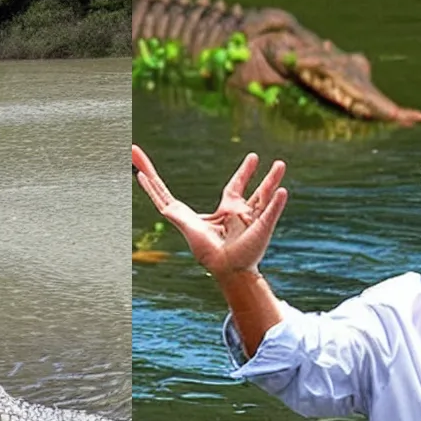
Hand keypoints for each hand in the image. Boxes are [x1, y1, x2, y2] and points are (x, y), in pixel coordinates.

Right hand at [132, 144, 287, 278]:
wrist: (234, 268)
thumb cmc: (249, 251)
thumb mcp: (264, 221)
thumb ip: (272, 204)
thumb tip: (284, 189)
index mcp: (235, 210)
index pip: (238, 185)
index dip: (246, 171)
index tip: (256, 157)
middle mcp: (214, 210)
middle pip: (194, 182)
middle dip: (190, 169)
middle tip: (215, 156)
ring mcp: (195, 215)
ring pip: (169, 188)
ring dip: (151, 171)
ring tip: (136, 153)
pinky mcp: (180, 218)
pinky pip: (162, 200)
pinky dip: (150, 187)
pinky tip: (138, 174)